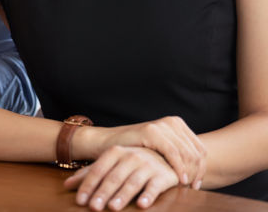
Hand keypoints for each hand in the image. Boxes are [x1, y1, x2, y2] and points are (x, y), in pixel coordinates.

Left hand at [64, 146, 178, 210]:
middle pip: (113, 178)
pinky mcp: (163, 175)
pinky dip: (148, 195)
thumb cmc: (131, 163)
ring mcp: (148, 165)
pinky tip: (142, 205)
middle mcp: (131, 156)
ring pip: (132, 182)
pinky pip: (155, 186)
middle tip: (94, 207)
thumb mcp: (110, 165)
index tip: (80, 201)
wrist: (165, 155)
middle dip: (103, 193)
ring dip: (122, 195)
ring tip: (113, 207)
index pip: (98, 170)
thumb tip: (66, 185)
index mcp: (115, 152)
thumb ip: (89, 174)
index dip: (88, 186)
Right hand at [88, 116, 205, 188]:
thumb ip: (178, 153)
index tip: (196, 184)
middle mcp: (172, 122)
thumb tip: (200, 170)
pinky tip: (178, 180)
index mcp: (177, 124)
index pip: (200, 149)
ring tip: (185, 186)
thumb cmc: (133, 150)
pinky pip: (173, 153)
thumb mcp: (160, 150)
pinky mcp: (152, 131)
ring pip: (188, 153)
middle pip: (197, 152)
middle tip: (192, 188)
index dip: (202, 169)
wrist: (106, 143)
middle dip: (197, 172)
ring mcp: (162, 125)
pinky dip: (179, 168)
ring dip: (190, 172)